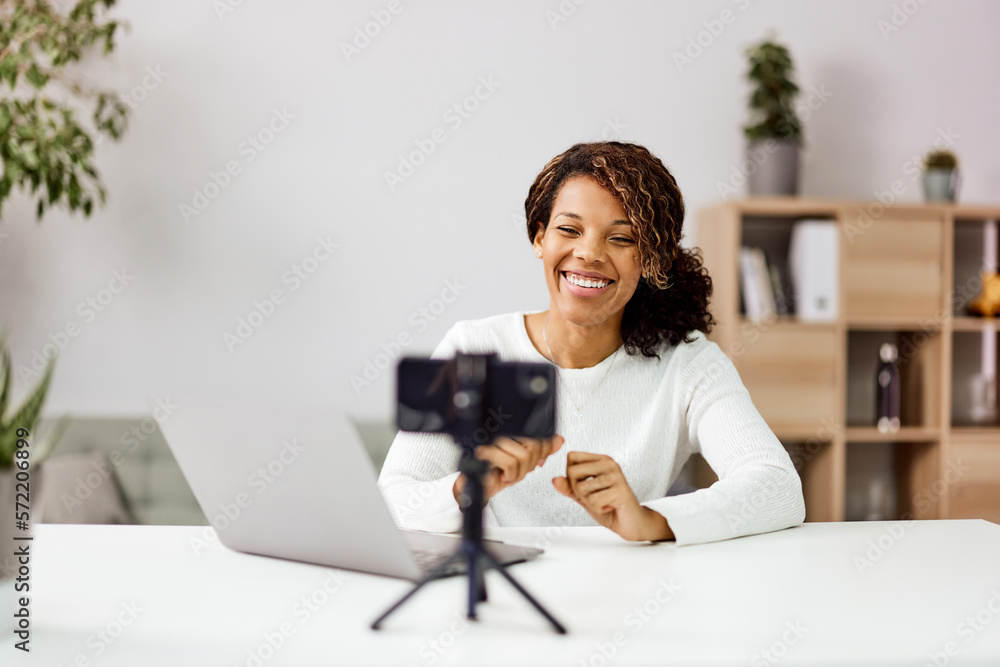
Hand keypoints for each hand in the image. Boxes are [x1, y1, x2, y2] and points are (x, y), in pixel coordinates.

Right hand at [453, 434, 564, 503]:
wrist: (475, 486)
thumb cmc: (495, 472)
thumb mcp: (523, 462)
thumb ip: (541, 450)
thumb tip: (558, 439)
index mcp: (512, 431)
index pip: (538, 436)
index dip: (540, 454)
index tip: (530, 463)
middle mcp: (503, 431)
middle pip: (534, 446)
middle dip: (527, 466)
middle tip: (514, 470)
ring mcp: (493, 440)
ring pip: (523, 456)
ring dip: (517, 473)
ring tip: (506, 473)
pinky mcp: (486, 451)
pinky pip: (511, 463)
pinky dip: (509, 475)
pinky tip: (501, 474)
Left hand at [552, 451, 673, 541]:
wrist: (632, 523)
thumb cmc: (610, 507)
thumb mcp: (584, 496)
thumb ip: (569, 488)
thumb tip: (555, 480)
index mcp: (601, 460)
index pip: (571, 457)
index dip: (571, 476)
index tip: (587, 486)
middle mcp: (609, 463)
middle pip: (572, 472)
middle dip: (579, 491)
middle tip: (596, 496)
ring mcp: (616, 475)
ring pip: (581, 488)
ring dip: (590, 502)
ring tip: (605, 501)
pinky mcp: (620, 490)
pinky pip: (594, 501)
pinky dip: (599, 509)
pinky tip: (611, 506)